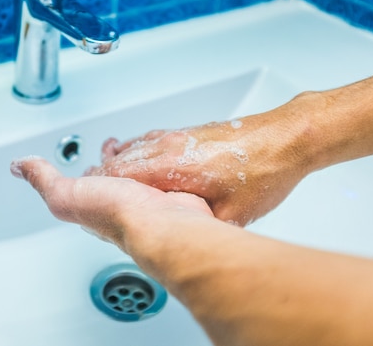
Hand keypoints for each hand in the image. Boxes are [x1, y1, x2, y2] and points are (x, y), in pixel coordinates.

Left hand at [10, 156, 212, 256]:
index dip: (82, 173)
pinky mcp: (170, 196)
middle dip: (111, 163)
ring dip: (136, 162)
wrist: (165, 225)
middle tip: (112, 147)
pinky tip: (164, 158)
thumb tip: (17, 166)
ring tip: (137, 148)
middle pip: (112, 181)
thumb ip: (43, 179)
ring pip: (137, 177)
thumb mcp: (65, 194)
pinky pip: (162, 176)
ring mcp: (146, 202)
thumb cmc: (117, 215)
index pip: (82, 187)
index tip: (85, 160)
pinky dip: (160, 164)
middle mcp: (119, 207)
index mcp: (91, 208)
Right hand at [85, 104, 310, 225]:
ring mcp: (179, 136)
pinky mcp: (190, 133)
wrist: (287, 139)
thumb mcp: (230, 215)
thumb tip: (188, 239)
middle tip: (87, 184)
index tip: (85, 191)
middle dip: (104, 173)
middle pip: (123, 158)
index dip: (101, 185)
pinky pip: (150, 140)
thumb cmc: (264, 173)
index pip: (122, 174)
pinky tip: (135, 154)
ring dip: (118, 160)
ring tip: (103, 168)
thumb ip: (201, 225)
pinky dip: (136, 150)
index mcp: (173, 166)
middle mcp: (170, 146)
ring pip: (135, 146)